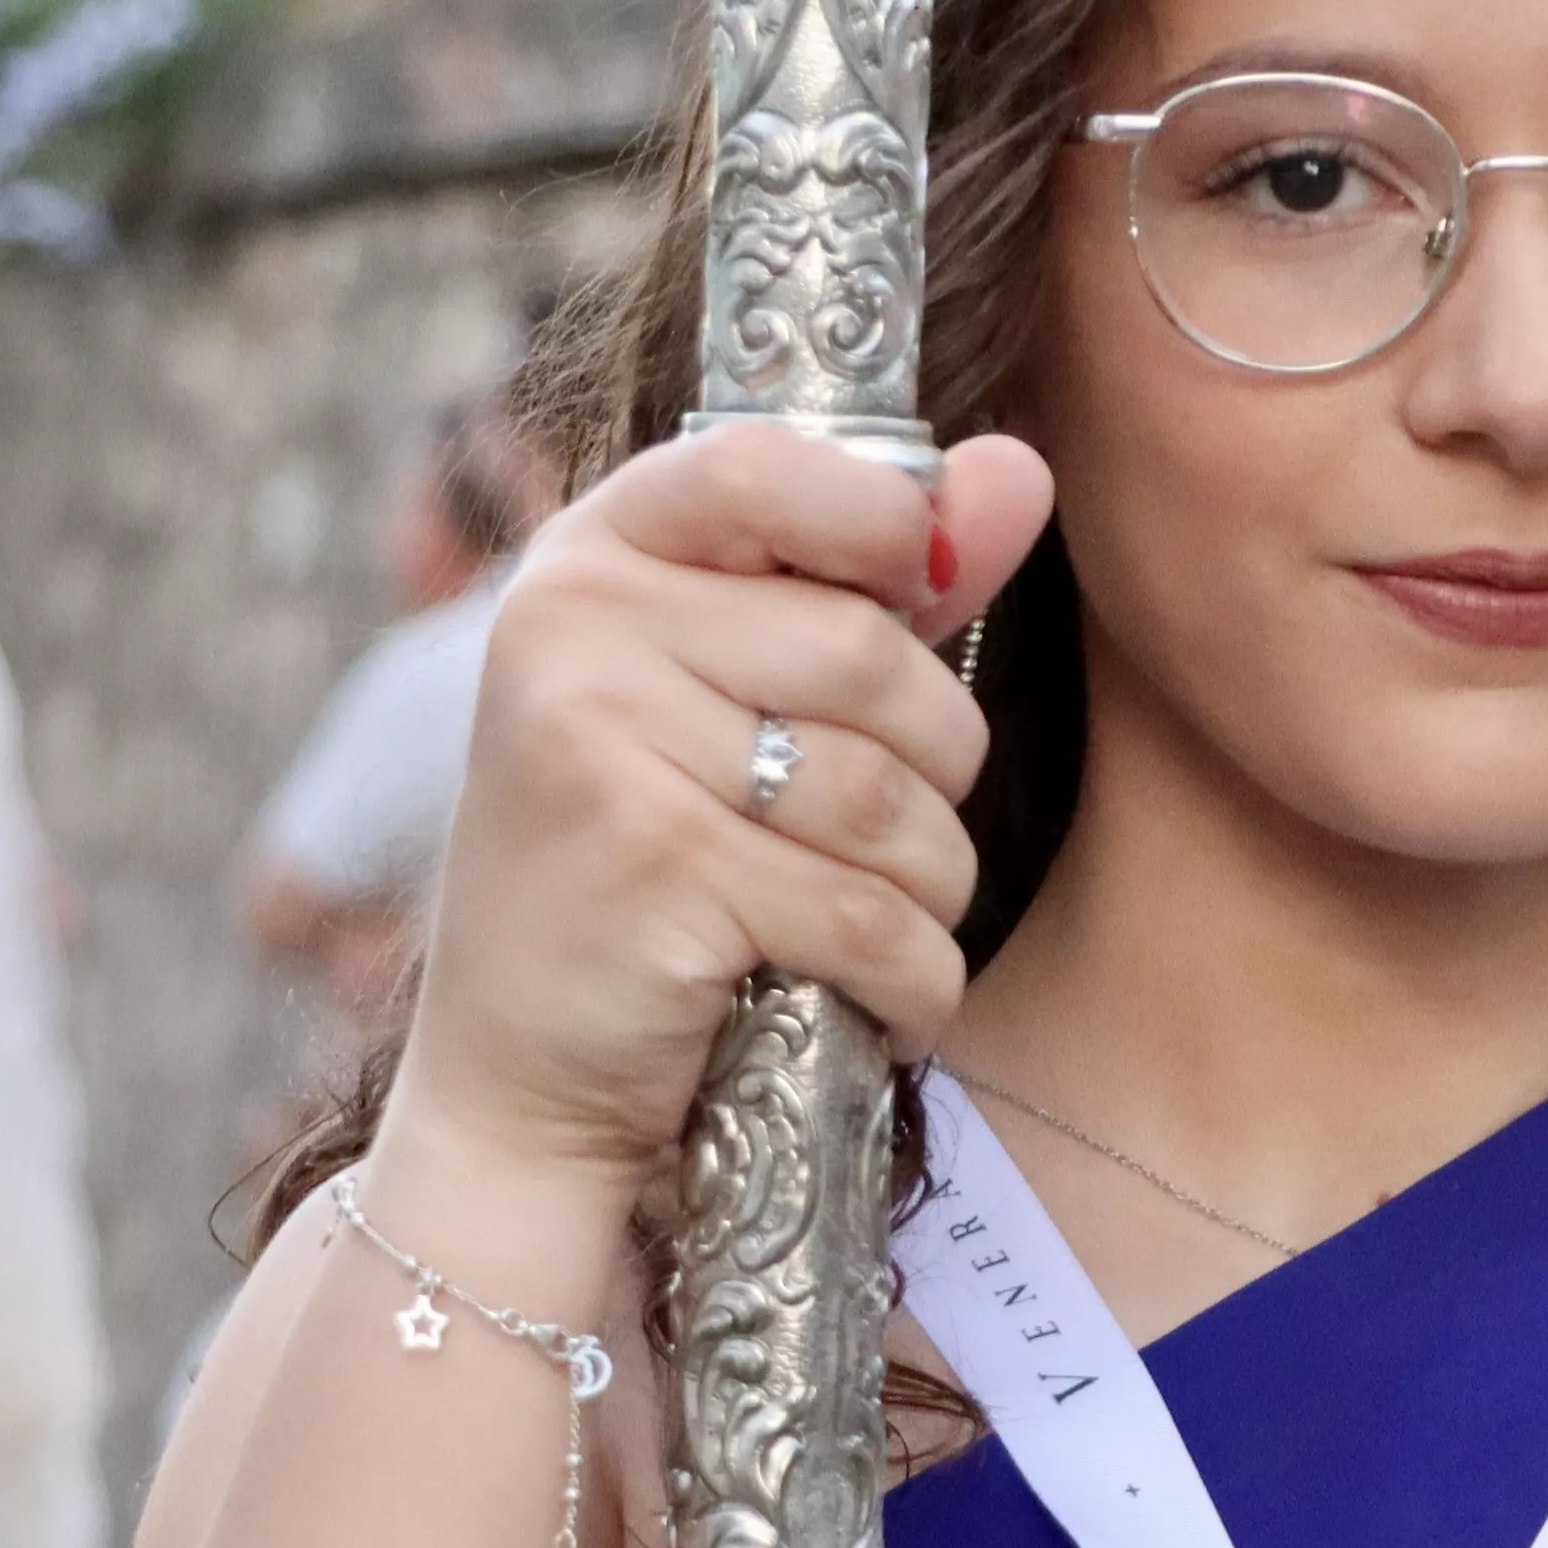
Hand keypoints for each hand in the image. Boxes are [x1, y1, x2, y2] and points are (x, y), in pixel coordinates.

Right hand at [393, 425, 1053, 1189]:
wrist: (524, 1081)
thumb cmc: (644, 869)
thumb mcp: (733, 695)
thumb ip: (875, 578)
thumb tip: (1023, 469)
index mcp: (588, 560)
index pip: (762, 466)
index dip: (881, 525)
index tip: (910, 594)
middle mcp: (572, 630)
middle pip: (870, 655)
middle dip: (934, 765)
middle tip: (886, 836)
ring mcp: (601, 748)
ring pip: (888, 794)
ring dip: (929, 887)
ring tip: (874, 922)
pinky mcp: (655, 873)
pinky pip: (871, 912)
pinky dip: (911, 977)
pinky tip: (876, 1000)